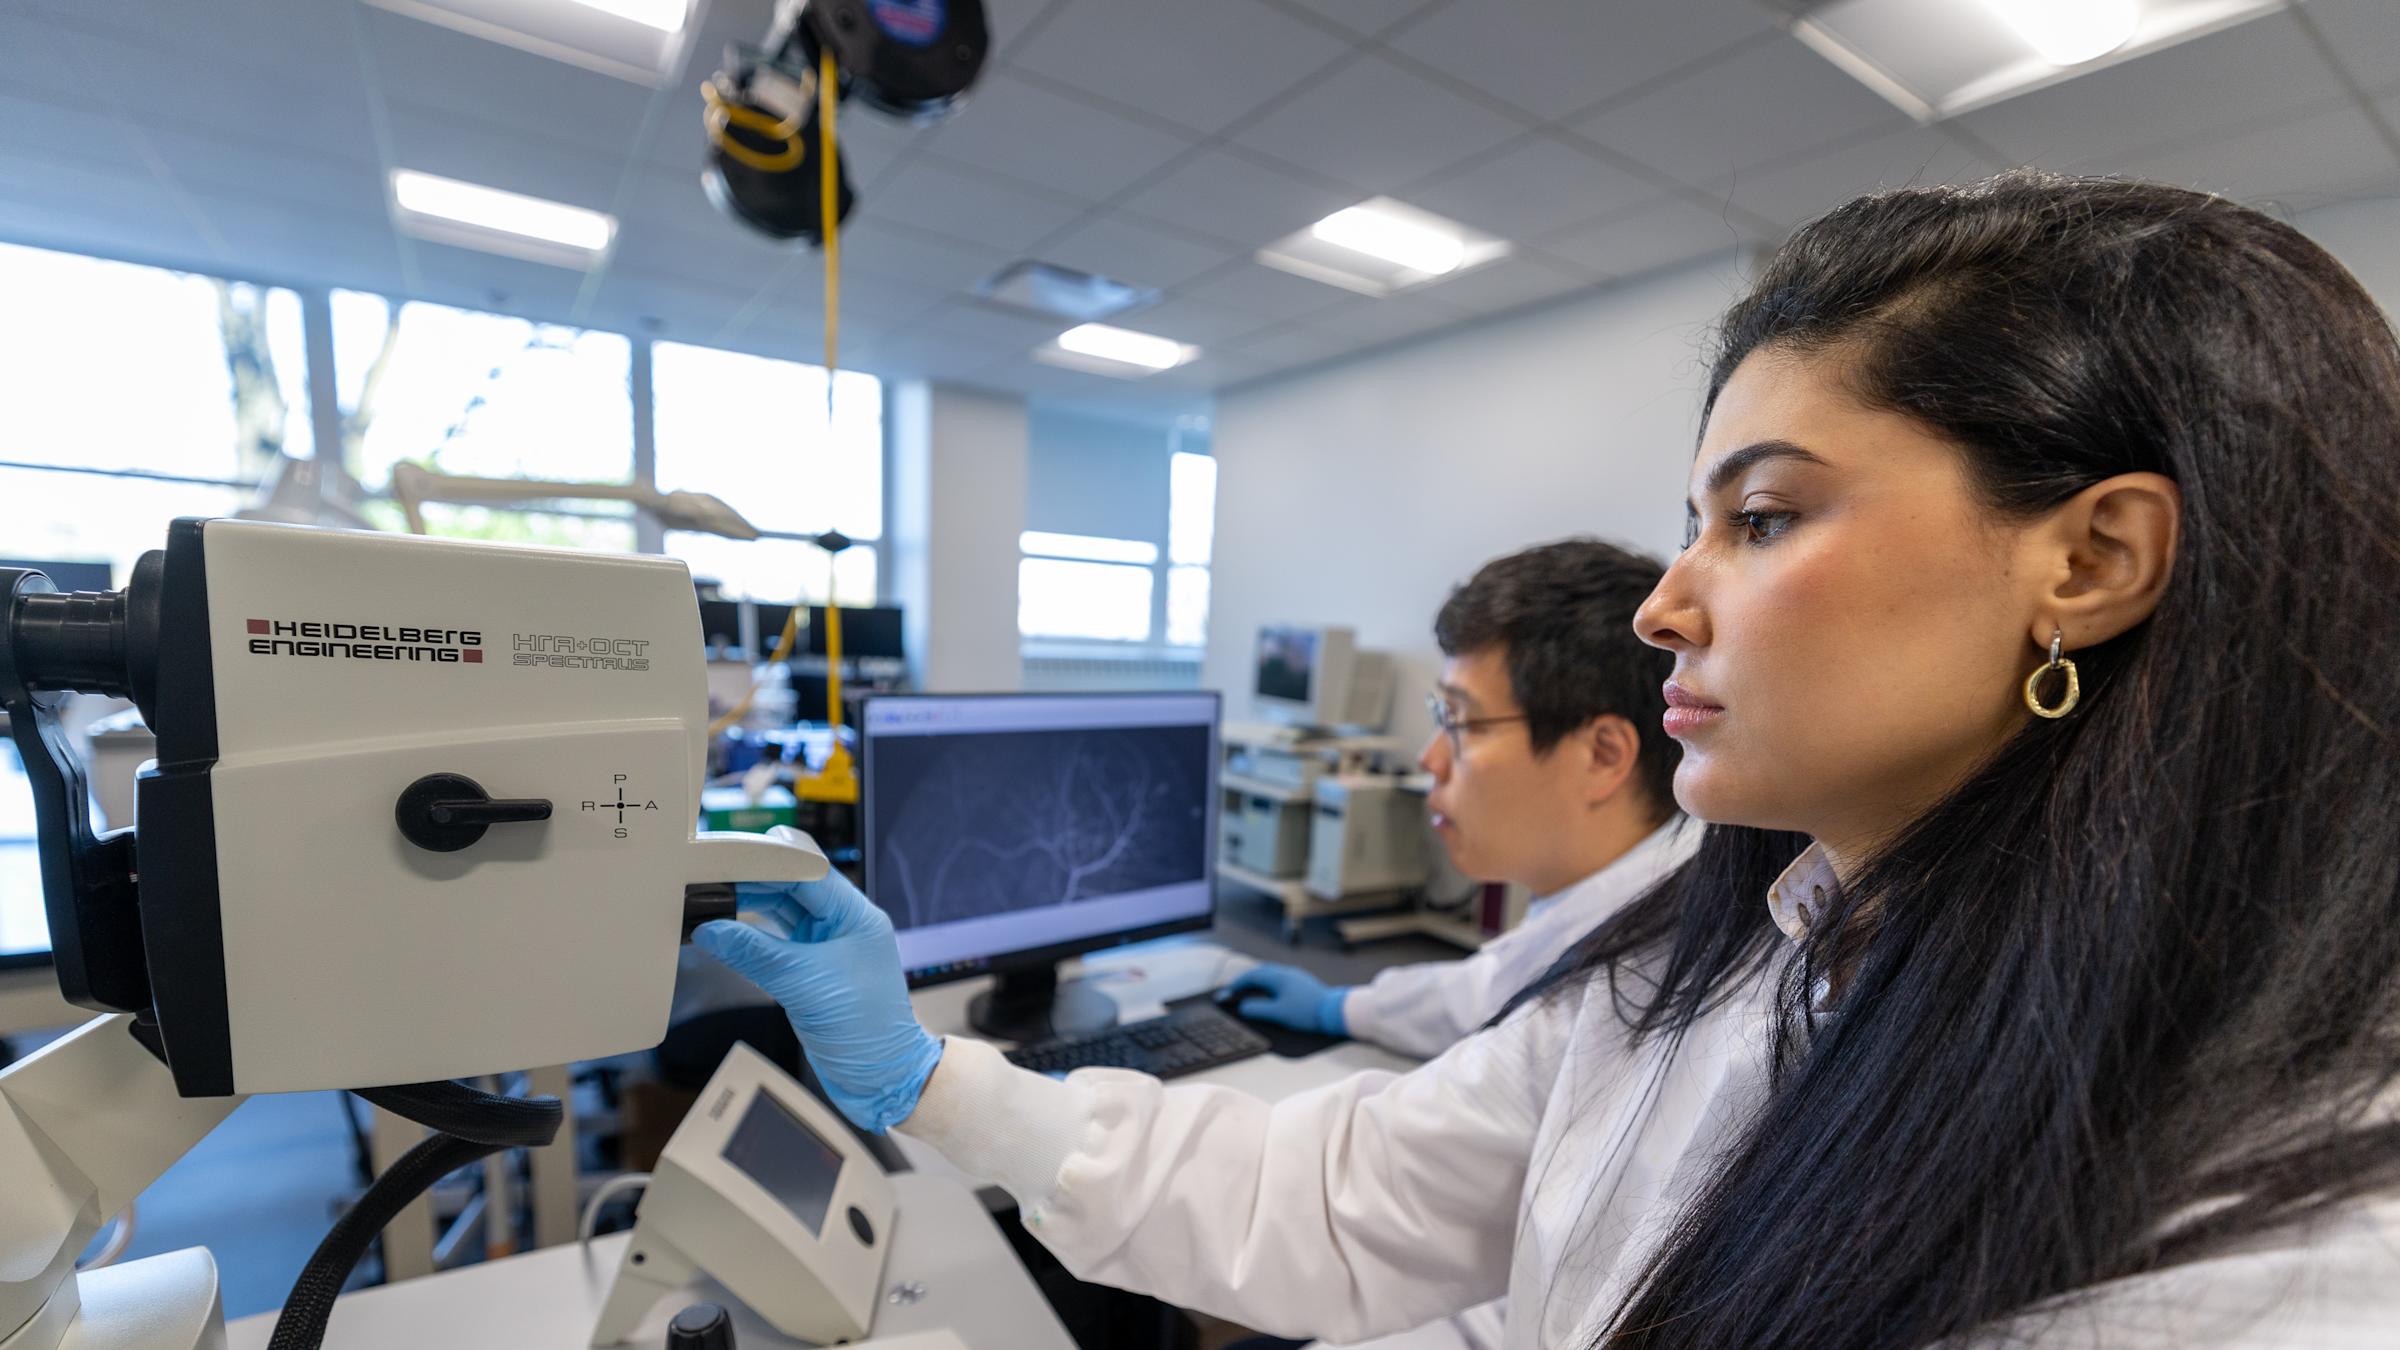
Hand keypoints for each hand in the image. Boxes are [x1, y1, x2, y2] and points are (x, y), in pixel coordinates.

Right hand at [693, 851, 941, 1133]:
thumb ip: (754, 953)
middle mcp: (842, 923)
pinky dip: (751, 935)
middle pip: (791, 886)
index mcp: (856, 915)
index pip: (808, 871)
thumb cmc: (864, 1030)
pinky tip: (724, 930)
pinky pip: (776, 940)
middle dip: (751, 880)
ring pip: (782, 911)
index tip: (729, 854)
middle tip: (708, 876)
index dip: (767, 860)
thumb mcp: (803, 985)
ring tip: (709, 897)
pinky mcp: (812, 968)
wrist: (879, 1076)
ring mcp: (827, 945)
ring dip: (748, 905)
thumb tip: (710, 930)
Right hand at [1218, 963, 1349, 1036]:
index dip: (1237, 984)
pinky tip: (1272, 995)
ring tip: (1252, 993)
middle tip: (1237, 990)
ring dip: (1259, 983)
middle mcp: (1287, 973)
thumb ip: (1258, 1010)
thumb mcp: (1278, 1013)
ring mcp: (1296, 977)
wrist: (1335, 1011)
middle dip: (1247, 981)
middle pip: (1261, 972)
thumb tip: (1244, 1007)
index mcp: (1278, 977)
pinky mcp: (1303, 984)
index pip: (1252, 976)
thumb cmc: (1308, 1011)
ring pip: (1272, 975)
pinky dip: (1270, 986)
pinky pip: (1281, 980)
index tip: (1228, 992)